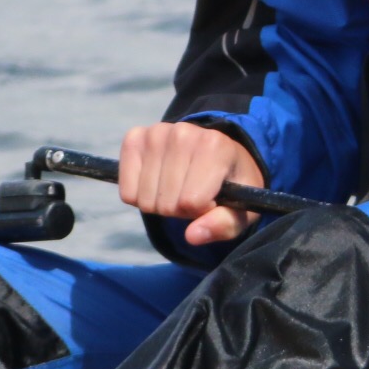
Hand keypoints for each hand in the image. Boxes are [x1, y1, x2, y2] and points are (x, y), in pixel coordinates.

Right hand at [117, 123, 263, 247]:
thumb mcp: (241, 210)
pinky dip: (140, 196)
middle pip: (167, 203)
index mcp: (215, 146)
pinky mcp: (134, 138)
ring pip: (146, 200)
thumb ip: (224, 225)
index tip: (212, 199)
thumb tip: (192, 236)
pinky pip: (128, 192)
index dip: (202, 210)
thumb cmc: (231, 186)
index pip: (192, 202)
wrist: (217, 154)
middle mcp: (184, 132)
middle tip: (193, 194)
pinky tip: (158, 181)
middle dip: (180, 209)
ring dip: (161, 203)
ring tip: (179, 187)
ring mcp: (156, 133)